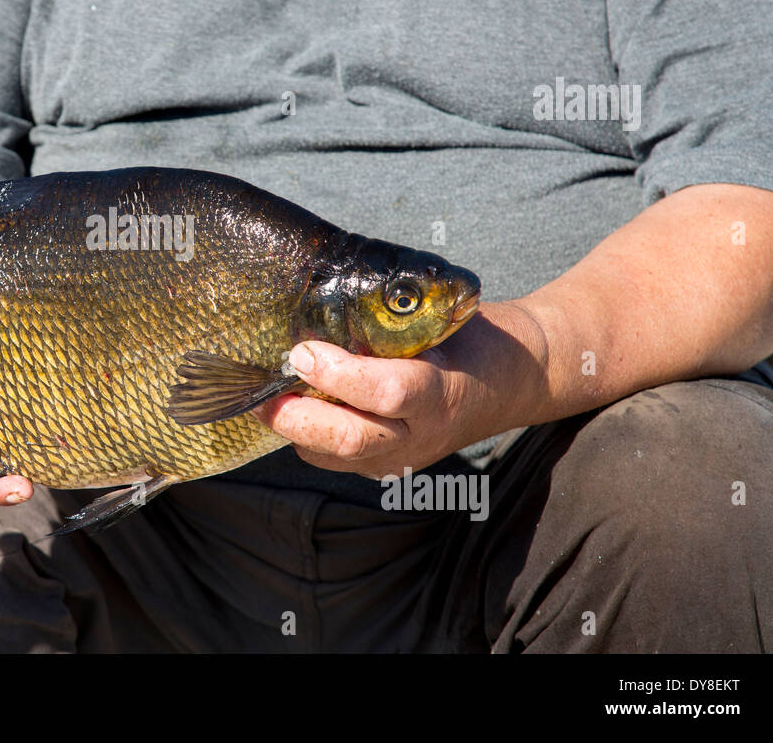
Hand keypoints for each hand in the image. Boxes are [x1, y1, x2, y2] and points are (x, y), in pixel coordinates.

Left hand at [254, 301, 549, 478]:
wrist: (509, 382)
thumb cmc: (467, 340)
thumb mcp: (437, 321)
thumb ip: (387, 323)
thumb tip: (318, 304)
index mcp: (439, 392)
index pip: (385, 392)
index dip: (337, 373)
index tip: (302, 350)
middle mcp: (420, 434)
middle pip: (350, 440)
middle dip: (297, 418)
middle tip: (263, 392)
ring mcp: (402, 458)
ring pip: (334, 458)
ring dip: (293, 431)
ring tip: (264, 398)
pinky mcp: (385, 468)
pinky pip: (334, 461)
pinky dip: (306, 438)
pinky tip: (290, 409)